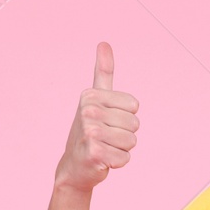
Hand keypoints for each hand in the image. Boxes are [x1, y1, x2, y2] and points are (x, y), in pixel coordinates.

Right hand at [56, 42, 139, 192]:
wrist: (74, 166)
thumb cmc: (89, 131)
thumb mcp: (95, 99)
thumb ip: (103, 72)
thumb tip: (104, 43)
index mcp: (91, 95)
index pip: (134, 106)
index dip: (126, 118)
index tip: (108, 121)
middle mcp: (88, 110)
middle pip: (135, 125)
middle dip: (124, 136)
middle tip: (106, 138)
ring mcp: (90, 131)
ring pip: (132, 142)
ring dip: (121, 149)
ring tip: (104, 148)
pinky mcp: (94, 152)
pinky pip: (125, 158)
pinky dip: (117, 163)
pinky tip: (102, 161)